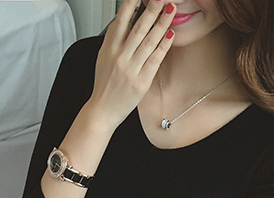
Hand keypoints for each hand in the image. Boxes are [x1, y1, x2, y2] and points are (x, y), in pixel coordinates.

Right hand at [89, 0, 176, 128]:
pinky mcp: (142, 81)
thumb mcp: (103, 58)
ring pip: (150, 41)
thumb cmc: (104, 86)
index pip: (120, 21)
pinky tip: (171, 34)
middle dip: (152, 9)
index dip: (130, 5)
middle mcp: (120, 57)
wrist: (102, 111)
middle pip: (139, 28)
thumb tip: (122, 19)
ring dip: (162, 23)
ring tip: (171, 9)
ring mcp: (131, 69)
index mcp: (109, 49)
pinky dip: (164, 45)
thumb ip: (113, 39)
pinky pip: (156, 59)